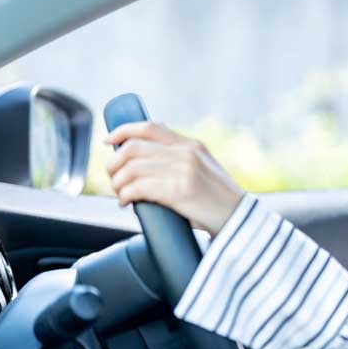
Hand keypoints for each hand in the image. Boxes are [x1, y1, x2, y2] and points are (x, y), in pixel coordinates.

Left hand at [104, 122, 244, 237]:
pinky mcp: (179, 191)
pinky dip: (125, 195)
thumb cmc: (219, 202)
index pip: (149, 127)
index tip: (107, 141)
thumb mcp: (204, 170)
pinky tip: (126, 203)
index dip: (122, 131)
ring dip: (118, 183)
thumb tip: (147, 162)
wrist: (240, 221)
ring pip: (131, 168)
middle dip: (114, 164)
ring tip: (121, 194)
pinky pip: (138, 187)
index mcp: (192, 145)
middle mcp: (186, 153)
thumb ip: (182, 161)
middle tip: (113, 179)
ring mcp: (183, 171)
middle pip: (133, 148)